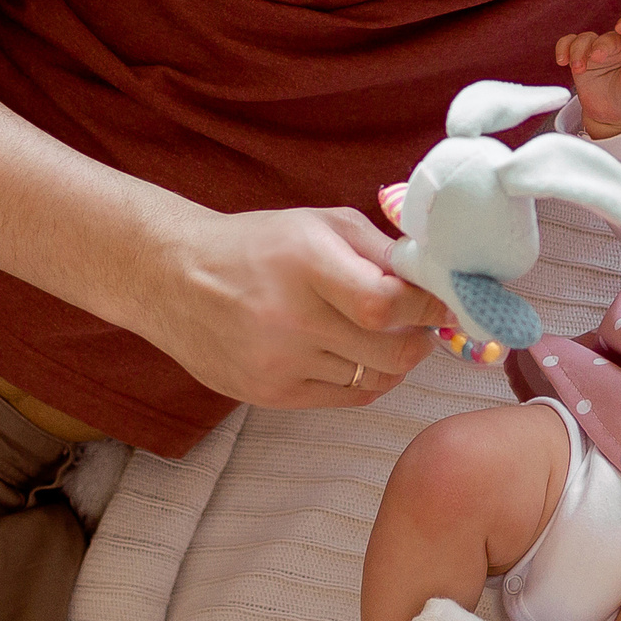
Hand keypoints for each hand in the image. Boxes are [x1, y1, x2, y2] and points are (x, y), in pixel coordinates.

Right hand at [141, 205, 447, 407]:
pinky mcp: (269, 395)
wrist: (171, 278)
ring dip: (395, 360)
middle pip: (392, 353)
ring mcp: (278, 364)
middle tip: (422, 323)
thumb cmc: (258, 244)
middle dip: (422, 338)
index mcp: (306, 265)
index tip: (449, 302)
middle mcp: (290, 319)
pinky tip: (359, 355)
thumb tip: (438, 278)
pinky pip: (347, 398)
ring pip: (376, 380)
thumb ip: (382, 250)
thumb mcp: (322, 223)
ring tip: (385, 335)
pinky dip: (367, 379)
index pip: (387, 304)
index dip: (431, 307)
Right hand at [556, 16, 620, 138]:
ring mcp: (596, 51)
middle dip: (599, 46)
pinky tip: (563, 61)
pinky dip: (563, 48)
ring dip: (578, 51)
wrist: (614, 116)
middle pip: (605, 37)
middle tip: (596, 59)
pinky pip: (568, 44)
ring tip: (578, 69)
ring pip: (584, 39)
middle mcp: (615, 46)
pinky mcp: (580, 59)